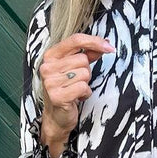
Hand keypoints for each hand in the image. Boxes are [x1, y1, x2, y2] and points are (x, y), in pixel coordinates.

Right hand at [39, 33, 114, 156]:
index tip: (109, 47)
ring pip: (84, 73)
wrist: (57, 117)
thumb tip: (105, 44)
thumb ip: (88, 54)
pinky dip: (85, 94)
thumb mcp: (75, 69)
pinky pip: (83, 87)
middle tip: (77, 82)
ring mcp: (50, 82)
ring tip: (76, 90)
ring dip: (86, 84)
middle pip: (83, 59)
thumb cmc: (67, 90)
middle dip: (87, 72)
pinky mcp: (57, 96)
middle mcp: (47, 67)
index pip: (75, 40)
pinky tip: (77, 98)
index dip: (94, 41)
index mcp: (50, 56)